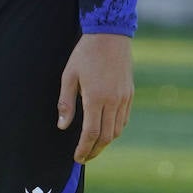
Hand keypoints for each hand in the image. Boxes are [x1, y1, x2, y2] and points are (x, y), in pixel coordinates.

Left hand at [57, 32, 133, 162]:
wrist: (109, 34)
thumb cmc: (85, 53)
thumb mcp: (69, 75)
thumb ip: (66, 102)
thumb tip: (62, 126)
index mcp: (95, 97)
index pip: (91, 133)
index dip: (84, 149)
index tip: (77, 157)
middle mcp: (112, 101)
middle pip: (105, 136)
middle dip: (94, 150)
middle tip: (84, 156)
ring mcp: (123, 98)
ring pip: (117, 130)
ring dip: (105, 142)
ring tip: (93, 145)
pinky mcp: (129, 93)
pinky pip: (124, 119)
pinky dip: (115, 129)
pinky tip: (106, 130)